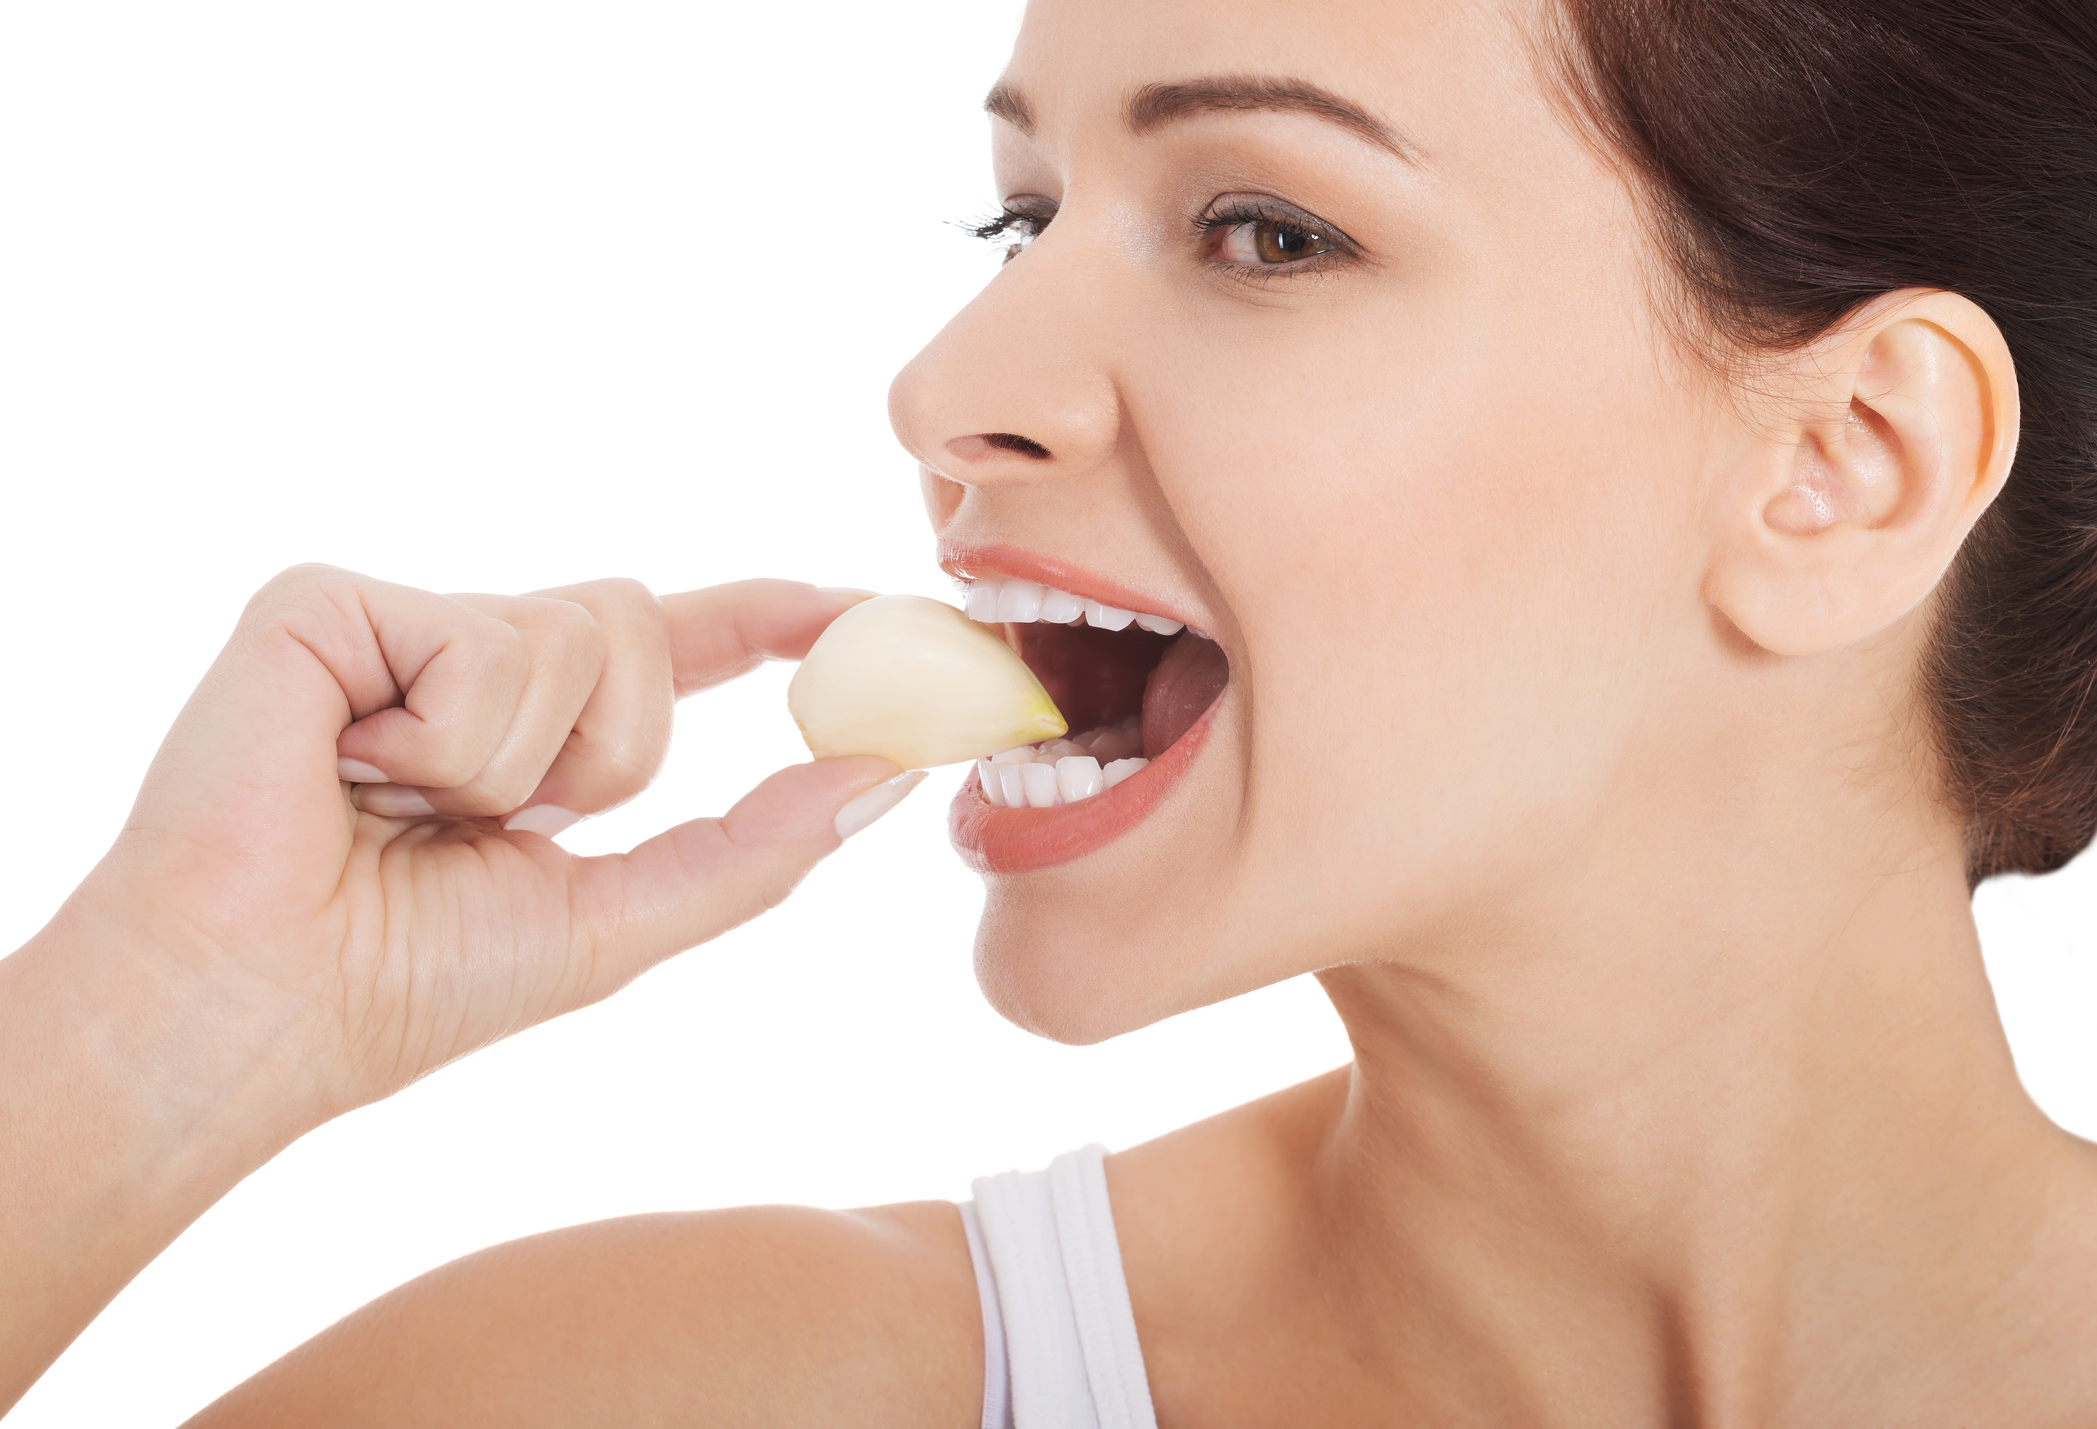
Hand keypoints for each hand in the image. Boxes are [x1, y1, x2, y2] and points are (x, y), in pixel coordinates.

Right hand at [58, 565, 907, 1121]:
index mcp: (537, 727)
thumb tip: (887, 772)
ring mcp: (403, 622)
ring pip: (573, 631)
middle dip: (609, 750)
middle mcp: (476, 658)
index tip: (860, 602)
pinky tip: (351, 768)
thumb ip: (755, 846)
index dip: (767, 615)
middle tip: (497, 825)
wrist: (260, 1008)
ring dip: (517, 763)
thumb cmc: (408, 983)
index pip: (680, 644)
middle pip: (640, 625)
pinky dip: (444, 738)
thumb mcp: (618, 919)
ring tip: (400, 806)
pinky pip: (481, 637)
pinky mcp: (330, 602)